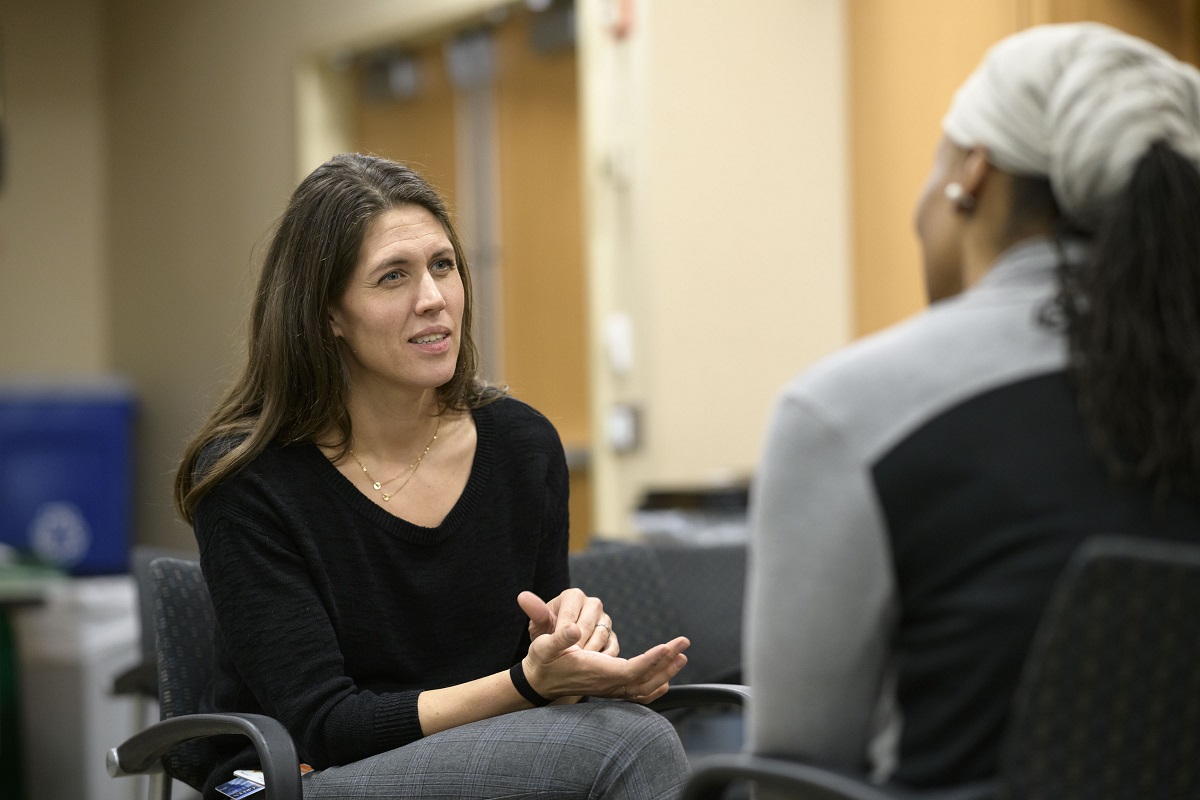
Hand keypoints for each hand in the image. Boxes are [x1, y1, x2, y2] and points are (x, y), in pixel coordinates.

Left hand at [519, 589, 617, 655]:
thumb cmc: (547, 634)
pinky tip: (590, 665)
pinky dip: (602, 658)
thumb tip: (522, 596)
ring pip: (601, 636)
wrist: (559, 648)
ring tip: (576, 663)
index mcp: (573, 596)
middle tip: (566, 658)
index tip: (556, 648)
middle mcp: (593, 604)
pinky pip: (612, 647)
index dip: (563, 634)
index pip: (571, 615)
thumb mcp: (538, 625)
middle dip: (576, 644)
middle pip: (588, 625)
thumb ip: (535, 611)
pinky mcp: (612, 635)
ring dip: (588, 653)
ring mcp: (605, 619)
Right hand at [521, 622, 689, 703]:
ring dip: (665, 672)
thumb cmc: (542, 661)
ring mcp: (610, 688)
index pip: (631, 670)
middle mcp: (606, 683)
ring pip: (644, 687)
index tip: (666, 646)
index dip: (651, 660)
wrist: (538, 681)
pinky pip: (638, 693)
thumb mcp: (544, 646)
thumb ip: (558, 637)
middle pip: (644, 679)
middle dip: (666, 662)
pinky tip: (666, 679)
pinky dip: (655, 687)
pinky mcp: (610, 687)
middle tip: (683, 644)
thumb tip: (574, 630)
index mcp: (595, 672)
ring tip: (681, 656)